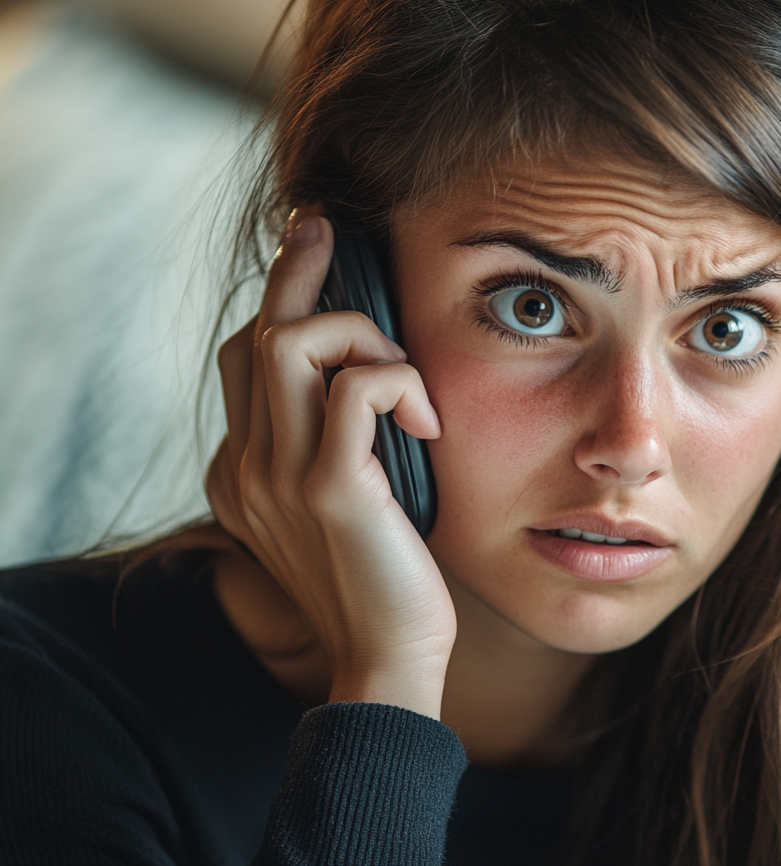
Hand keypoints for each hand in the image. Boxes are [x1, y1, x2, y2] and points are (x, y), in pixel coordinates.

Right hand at [206, 206, 452, 718]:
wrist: (391, 659)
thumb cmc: (387, 578)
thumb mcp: (352, 502)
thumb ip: (340, 446)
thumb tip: (372, 385)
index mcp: (245, 471)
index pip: (245, 359)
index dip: (281, 301)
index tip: (318, 255)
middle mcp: (247, 468)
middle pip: (258, 335)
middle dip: (298, 271)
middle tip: (329, 227)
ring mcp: (278, 478)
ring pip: (290, 344)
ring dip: (359, 333)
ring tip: (405, 373)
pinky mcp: (328, 490)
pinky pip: (354, 389)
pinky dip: (397, 382)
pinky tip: (428, 422)